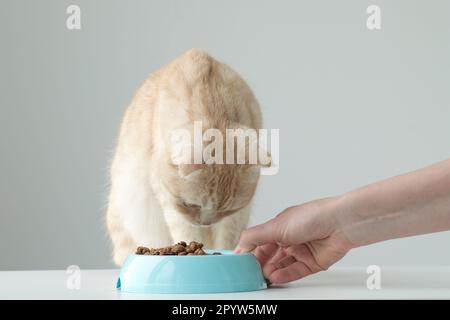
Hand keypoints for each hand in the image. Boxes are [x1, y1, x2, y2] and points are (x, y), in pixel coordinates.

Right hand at [235, 197, 351, 283]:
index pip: (259, 242)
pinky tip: (275, 277)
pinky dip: (284, 275)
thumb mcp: (276, 226)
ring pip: (281, 265)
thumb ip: (254, 237)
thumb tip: (238, 246)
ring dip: (271, 271)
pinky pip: (295, 271)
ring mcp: (301, 251)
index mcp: (279, 226)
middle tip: (250, 273)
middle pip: (270, 256)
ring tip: (262, 277)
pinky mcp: (312, 262)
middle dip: (259, 265)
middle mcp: (290, 238)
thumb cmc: (313, 216)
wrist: (341, 223)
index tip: (240, 262)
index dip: (250, 252)